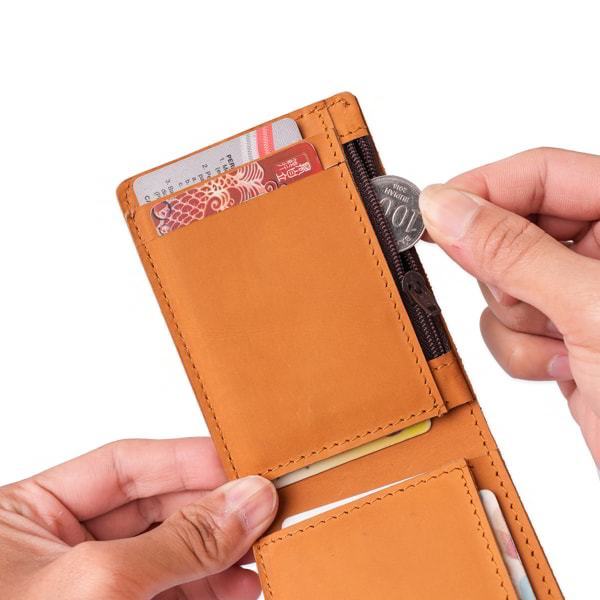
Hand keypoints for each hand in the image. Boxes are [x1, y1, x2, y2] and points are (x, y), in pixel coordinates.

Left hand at [0, 438, 276, 598]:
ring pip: (170, 553)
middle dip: (213, 510)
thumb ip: (180, 539)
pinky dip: (210, 591)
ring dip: (221, 554)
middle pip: (155, 508)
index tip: (244, 463)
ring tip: (263, 553)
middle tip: (266, 508)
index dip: (187, 460)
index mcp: (30, 514)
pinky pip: (171, 594)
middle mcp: (60, 546)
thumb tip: (249, 498)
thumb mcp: (99, 585)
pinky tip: (243, 588)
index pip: (124, 466)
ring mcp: (90, 588)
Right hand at [419, 148, 599, 466]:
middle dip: (505, 277)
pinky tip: (566, 369)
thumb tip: (445, 209)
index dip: (482, 190)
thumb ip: (513, 252)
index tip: (432, 214)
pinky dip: (521, 353)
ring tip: (566, 348)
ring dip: (517, 323)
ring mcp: (578, 294)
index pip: (541, 174)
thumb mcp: (591, 308)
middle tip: (529, 303)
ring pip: (500, 284)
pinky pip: (506, 326)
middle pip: (510, 230)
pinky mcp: (561, 333)